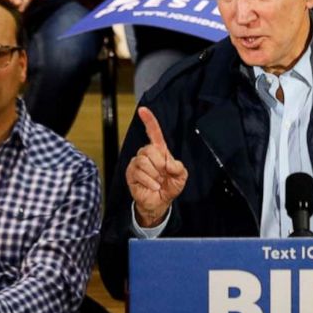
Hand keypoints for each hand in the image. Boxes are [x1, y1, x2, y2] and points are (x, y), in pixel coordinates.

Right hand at [126, 107, 187, 227]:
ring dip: (155, 174)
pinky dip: (150, 181)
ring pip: (143, 161)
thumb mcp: (181, 176)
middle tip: (164, 174)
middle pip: (149, 149)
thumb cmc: (170, 186)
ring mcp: (137, 163)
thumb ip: (178, 167)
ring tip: (158, 181)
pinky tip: (153, 186)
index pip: (154, 132)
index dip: (149, 120)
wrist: (160, 202)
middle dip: (160, 163)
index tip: (143, 110)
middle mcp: (146, 154)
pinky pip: (139, 173)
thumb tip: (168, 163)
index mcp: (159, 150)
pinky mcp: (131, 173)